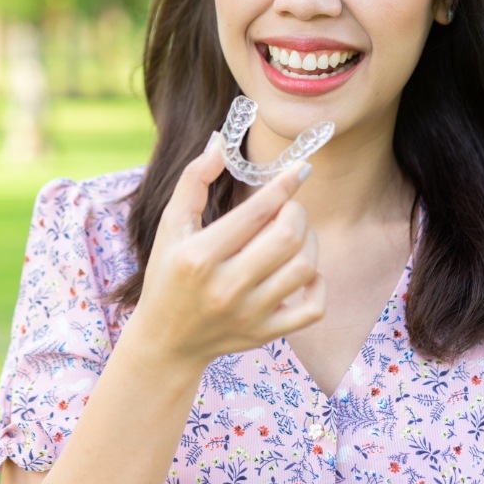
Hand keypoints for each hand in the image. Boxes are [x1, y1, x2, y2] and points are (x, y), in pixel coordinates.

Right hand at [128, 134, 325, 369]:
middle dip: (296, 212)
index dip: (284, 184)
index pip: (255, 212)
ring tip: (293, 234)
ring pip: (304, 267)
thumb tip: (220, 142)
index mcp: (199, 257)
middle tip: (288, 207)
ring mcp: (249, 314)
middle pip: (287, 237)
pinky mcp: (266, 333)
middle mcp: (226, 287)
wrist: (166, 341)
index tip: (301, 167)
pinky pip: (313, 307)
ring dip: (309, 241)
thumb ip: (193, 180)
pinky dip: (317, 282)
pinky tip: (303, 270)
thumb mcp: (170, 225)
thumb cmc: (167, 274)